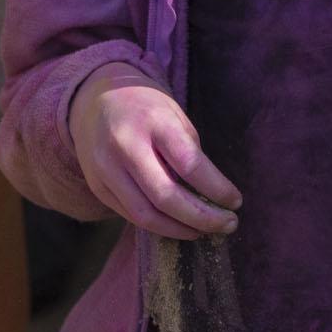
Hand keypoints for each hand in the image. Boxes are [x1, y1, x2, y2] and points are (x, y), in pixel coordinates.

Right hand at [68, 63, 240, 238]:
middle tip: (228, 224)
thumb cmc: (146, 108)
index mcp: (153, 121)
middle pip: (165, 196)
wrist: (96, 101)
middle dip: (202, 218)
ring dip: (180, 229)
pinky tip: (178, 225)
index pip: (189, 164)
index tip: (235, 201)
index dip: (216, 189)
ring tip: (204, 231)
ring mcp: (106, 168)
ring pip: (145, 214)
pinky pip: (130, 215)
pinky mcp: (97, 186)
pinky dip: (158, 225)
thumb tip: (212, 196)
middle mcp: (125, 146)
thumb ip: (190, 152)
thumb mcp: (175, 115)